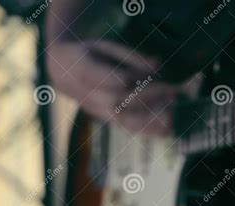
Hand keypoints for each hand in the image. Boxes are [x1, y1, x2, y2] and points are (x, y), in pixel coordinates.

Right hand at [47, 40, 176, 135]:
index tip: (156, 70)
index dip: (136, 77)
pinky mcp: (104, 118)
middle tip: (173, 93)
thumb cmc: (87, 53)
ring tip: (172, 122)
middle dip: (149, 100)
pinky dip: (147, 131)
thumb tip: (157, 65)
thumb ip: (130, 56)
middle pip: (121, 103)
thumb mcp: (104, 45)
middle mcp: (89, 96)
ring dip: (150, 122)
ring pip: (123, 120)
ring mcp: (96, 110)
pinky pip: (125, 128)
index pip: (113, 80)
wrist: (61, 71)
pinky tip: (165, 131)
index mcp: (84, 71)